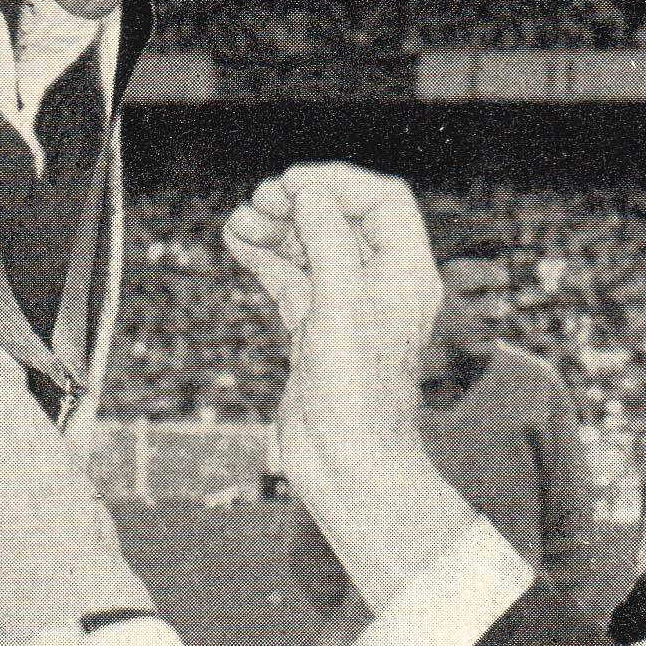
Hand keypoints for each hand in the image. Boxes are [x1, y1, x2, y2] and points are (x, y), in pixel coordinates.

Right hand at [223, 164, 441, 499]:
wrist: (346, 461)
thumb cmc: (356, 390)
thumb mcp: (341, 301)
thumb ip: (327, 240)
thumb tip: (309, 195)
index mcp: (407, 273)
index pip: (381, 202)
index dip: (338, 184)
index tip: (293, 185)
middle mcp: (381, 285)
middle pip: (343, 220)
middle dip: (301, 204)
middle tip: (261, 200)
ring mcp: (348, 307)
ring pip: (313, 249)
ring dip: (278, 229)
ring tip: (240, 221)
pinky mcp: (318, 330)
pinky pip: (293, 280)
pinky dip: (268, 258)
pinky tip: (238, 242)